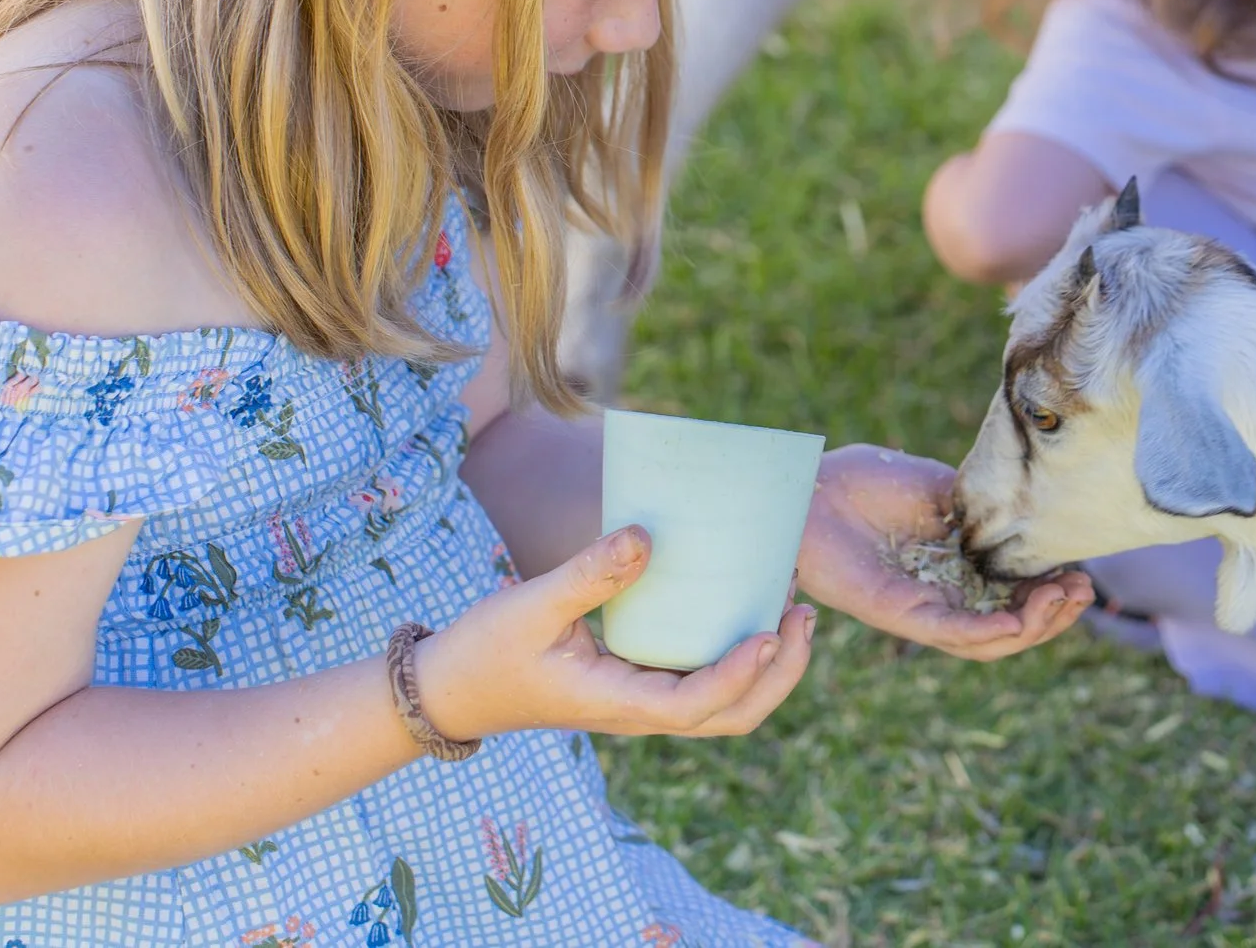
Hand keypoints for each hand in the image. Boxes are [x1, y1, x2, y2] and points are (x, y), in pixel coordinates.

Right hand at [412, 527, 813, 740]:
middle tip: (804, 615)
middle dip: (779, 674)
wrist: (451, 690)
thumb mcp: (530, 605)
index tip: (770, 632)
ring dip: (768, 668)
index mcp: (615, 703)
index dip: (739, 676)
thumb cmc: (484, 650)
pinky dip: (740, 656)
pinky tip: (750, 610)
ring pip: (724, 707)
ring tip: (795, 612)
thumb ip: (587, 573)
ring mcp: (643, 702)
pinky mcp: (640, 684)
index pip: (694, 707)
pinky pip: (704, 683)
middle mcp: (639, 711)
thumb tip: (645, 535)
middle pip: (730, 718)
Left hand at [799, 444, 1092, 660]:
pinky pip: (949, 634)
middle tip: (1083, 592)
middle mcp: (943, 598)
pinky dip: (988, 632)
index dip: (1052, 593)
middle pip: (1010, 630)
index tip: (1082, 573)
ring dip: (1032, 627)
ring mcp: (922, 610)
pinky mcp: (899, 614)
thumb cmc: (869, 481)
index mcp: (956, 571)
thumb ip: (984, 510)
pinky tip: (1018, 619)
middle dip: (1054, 616)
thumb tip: (1032, 517)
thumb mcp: (944, 490)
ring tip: (1063, 599)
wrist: (814, 484)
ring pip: (988, 642)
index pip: (1015, 598)